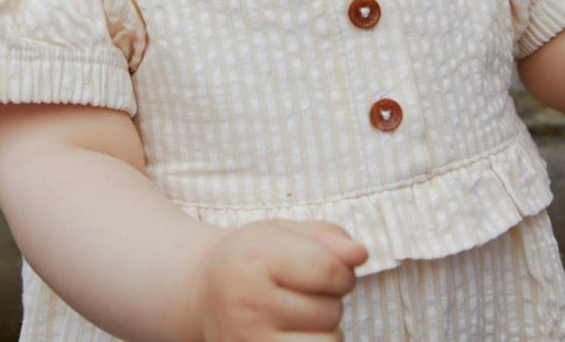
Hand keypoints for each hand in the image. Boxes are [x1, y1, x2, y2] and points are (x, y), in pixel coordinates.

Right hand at [187, 220, 367, 341]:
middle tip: (300, 291)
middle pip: (331, 311)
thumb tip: (361, 254)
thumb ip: (327, 237)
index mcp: (254, 258)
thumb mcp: (284, 232)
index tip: (326, 267)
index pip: (330, 271)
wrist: (204, 295)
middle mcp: (248, 304)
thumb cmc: (254, 258)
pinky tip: (295, 334)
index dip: (341, 270)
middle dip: (329, 299)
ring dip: (325, 330)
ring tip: (298, 315)